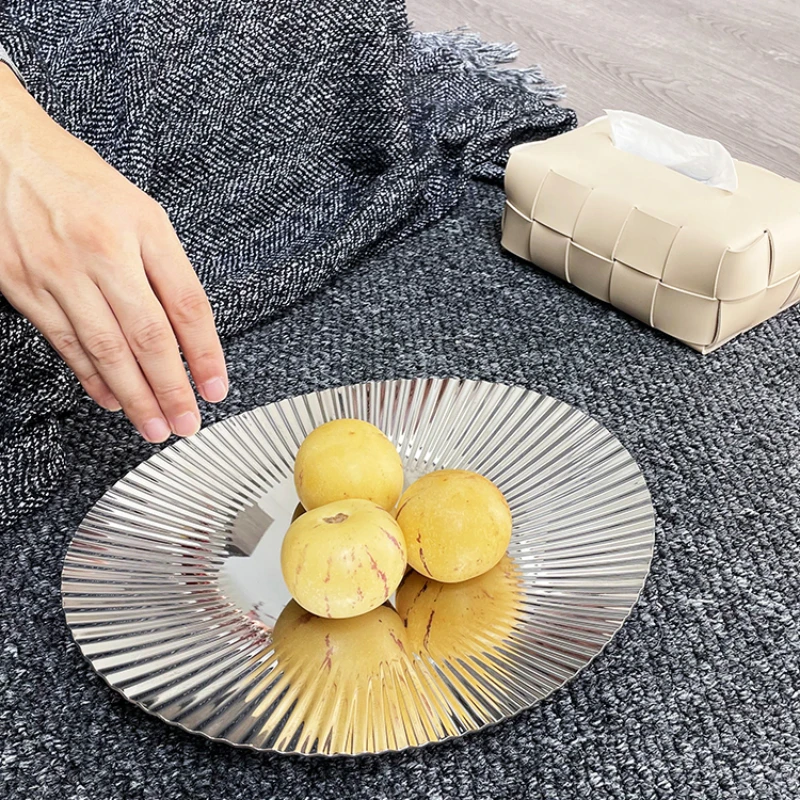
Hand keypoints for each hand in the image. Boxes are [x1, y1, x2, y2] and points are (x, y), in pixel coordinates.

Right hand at [0, 64, 226, 441]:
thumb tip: (189, 331)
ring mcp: (59, 271)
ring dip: (134, 395)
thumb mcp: (142, 212)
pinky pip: (66, 343)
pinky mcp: (23, 285)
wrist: (7, 151)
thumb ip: (167, 268)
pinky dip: (91, 377)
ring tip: (155, 425)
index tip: (216, 388)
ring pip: (105, 348)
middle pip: (147, 335)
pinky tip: (111, 399)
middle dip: (171, 388)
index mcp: (143, 227)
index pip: (187, 303)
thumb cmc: (83, 184)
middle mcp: (103, 251)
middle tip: (186, 423)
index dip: (205, 353)